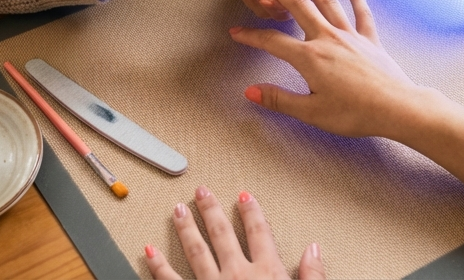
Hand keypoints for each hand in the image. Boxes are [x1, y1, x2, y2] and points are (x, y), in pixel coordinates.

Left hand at [144, 186, 322, 279]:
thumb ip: (313, 276)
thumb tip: (314, 248)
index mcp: (267, 274)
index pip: (260, 235)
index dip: (253, 213)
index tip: (244, 196)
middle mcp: (238, 275)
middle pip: (223, 235)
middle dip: (211, 210)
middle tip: (201, 191)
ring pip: (196, 251)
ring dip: (186, 228)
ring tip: (177, 210)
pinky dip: (158, 266)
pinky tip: (149, 251)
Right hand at [231, 0, 425, 139]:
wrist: (397, 108)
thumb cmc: (354, 114)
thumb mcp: (311, 112)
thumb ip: (279, 99)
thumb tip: (249, 92)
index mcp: (310, 57)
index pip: (272, 42)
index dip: (251, 36)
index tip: (234, 31)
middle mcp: (327, 38)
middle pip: (297, 5)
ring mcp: (350, 36)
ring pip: (327, 1)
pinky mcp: (370, 40)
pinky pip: (362, 14)